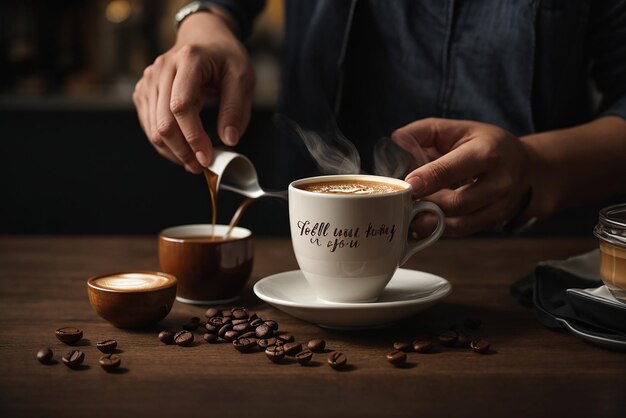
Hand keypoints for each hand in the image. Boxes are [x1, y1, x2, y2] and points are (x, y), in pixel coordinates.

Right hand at [133, 12, 253, 172]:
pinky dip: (165, 143)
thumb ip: (235, 110)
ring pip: (153, 128)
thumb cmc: (224, 57)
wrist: (204, 38)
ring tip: (194, 161)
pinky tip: (182, 149)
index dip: (193, 137)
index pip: (181, 106)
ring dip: (173, 151)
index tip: (207, 157)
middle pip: (163, 122)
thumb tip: (229, 141)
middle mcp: (162, 69)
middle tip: (202, 167)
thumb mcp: (242, 78)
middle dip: (183, 151)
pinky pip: (149, 125)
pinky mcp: (144, 91)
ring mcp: (149, 80)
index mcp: (188, 60)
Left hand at [392, 118, 531, 235]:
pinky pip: (463, 232)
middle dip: (426, 204)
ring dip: (430, 222)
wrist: (523, 166)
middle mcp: (498, 182)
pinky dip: (439, 230)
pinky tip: (422, 224)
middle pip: (457, 203)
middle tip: (402, 202)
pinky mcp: (494, 222)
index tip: (408, 184)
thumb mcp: (456, 129)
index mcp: (487, 152)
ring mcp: (499, 206)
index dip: (428, 178)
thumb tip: (397, 139)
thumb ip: (423, 131)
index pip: (453, 169)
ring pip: (460, 223)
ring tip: (408, 215)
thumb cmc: (483, 144)